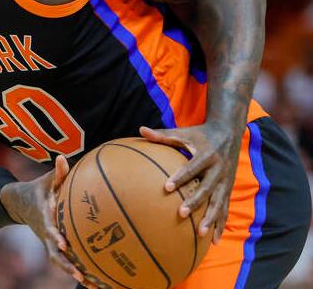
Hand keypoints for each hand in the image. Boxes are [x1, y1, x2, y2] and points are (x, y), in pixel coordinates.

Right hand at [1, 156, 92, 286]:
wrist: (18, 203)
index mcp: (44, 216)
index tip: (65, 244)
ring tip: (90, 285)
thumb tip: (62, 158)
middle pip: (54, 252)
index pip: (49, 228)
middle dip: (66, 264)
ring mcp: (48, 241)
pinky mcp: (52, 246)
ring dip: (73, 272)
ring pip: (59, 261)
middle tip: (79, 274)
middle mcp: (45, 232)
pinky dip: (75, 271)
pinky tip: (92, 282)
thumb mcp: (45, 180)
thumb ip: (57, 172)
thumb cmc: (38, 189)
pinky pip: (64, 261)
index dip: (55, 236)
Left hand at [140, 122, 239, 243]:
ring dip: (211, 219)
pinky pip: (226, 209)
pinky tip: (214, 240)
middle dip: (195, 201)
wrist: (229, 133)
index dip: (180, 177)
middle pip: (206, 188)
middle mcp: (219, 170)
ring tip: (200, 233)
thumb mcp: (184, 132)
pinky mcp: (229, 189)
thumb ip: (162, 135)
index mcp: (207, 155)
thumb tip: (140, 129)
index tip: (167, 188)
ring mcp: (225, 181)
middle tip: (181, 213)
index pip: (191, 168)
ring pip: (219, 203)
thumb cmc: (200, 134)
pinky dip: (221, 225)